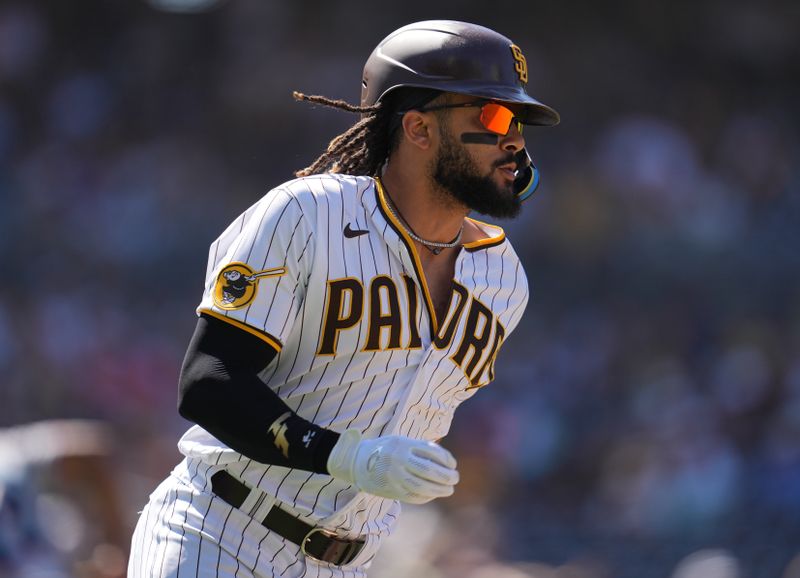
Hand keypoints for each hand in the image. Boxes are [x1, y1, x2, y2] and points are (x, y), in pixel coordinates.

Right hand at [327, 430, 458, 503]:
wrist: (356, 461)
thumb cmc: (385, 449)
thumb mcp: (400, 441)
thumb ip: (420, 448)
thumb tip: (445, 460)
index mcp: (403, 444)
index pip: (432, 452)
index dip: (446, 459)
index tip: (453, 464)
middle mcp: (398, 459)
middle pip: (429, 470)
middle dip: (446, 476)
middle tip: (455, 478)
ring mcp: (393, 476)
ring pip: (422, 486)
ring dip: (439, 490)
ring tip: (449, 489)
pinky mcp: (390, 490)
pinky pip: (413, 496)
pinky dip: (426, 496)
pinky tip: (433, 494)